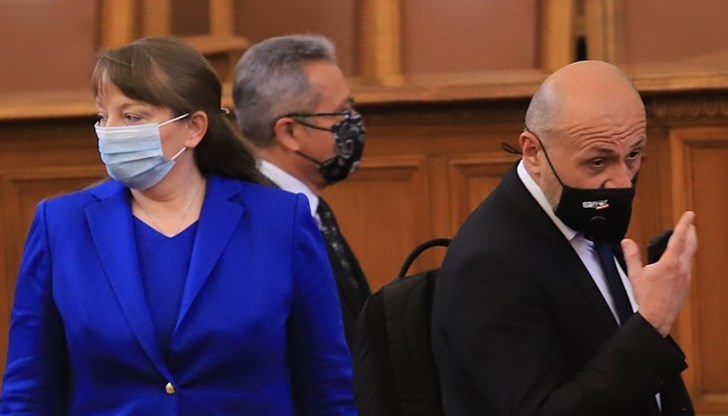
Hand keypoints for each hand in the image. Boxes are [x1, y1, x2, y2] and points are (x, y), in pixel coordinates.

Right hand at [621, 211, 697, 335]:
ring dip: (689, 244)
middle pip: (691, 245)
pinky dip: (687, 257)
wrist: (657, 317)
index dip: (685, 223)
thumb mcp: (635, 274)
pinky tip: (681, 259)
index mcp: (670, 263)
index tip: (689, 214)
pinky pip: (689, 265)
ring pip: (691, 255)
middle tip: (690, 223)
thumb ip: (631, 256)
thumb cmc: (647, 298)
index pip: (679, 238)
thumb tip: (627, 242)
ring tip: (685, 239)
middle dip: (691, 232)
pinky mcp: (686, 284)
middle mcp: (682, 268)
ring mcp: (686, 277)